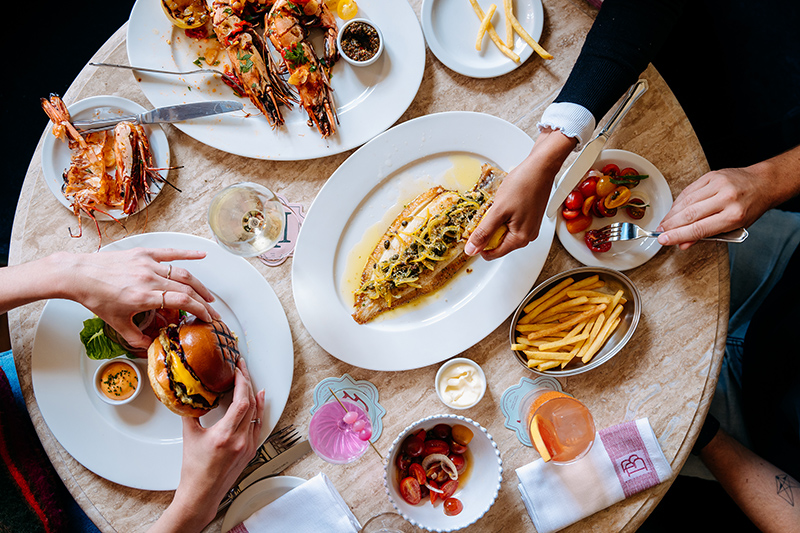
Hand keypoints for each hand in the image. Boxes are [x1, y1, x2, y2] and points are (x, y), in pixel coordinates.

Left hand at [63, 248, 219, 347]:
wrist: (79, 275)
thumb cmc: (95, 297)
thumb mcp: (115, 323)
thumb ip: (135, 337)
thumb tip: (149, 346)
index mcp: (143, 297)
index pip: (182, 302)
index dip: (199, 310)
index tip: (207, 318)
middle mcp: (148, 279)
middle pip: (186, 289)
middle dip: (204, 302)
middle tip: (213, 312)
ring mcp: (147, 264)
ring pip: (182, 273)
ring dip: (199, 285)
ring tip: (208, 295)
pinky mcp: (143, 253)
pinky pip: (170, 252)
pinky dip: (188, 253)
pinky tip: (201, 255)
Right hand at [153, 358, 265, 532]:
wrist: (202, 494)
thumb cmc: (194, 470)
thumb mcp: (189, 436)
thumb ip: (190, 413)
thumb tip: (188, 396)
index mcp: (225, 435)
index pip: (242, 401)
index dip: (242, 382)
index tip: (238, 369)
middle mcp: (240, 440)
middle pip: (251, 404)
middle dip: (247, 382)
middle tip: (242, 369)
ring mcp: (248, 446)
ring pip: (257, 414)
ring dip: (254, 395)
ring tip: (249, 380)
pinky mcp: (250, 451)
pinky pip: (258, 425)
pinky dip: (258, 411)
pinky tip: (258, 401)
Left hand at [465, 129, 576, 258]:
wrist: (540, 168)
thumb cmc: (523, 185)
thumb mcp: (497, 211)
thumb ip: (484, 232)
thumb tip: (472, 250)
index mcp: (520, 239)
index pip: (492, 254)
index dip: (478, 244)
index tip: (472, 231)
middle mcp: (527, 236)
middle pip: (498, 244)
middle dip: (488, 231)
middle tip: (487, 213)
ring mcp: (529, 227)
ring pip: (503, 232)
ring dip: (495, 222)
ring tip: (497, 207)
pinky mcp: (529, 218)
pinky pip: (510, 224)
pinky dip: (503, 216)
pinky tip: (504, 204)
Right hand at [657, 167, 772, 248]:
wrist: (762, 183)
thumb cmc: (750, 207)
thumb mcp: (733, 227)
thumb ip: (707, 235)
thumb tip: (683, 243)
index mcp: (734, 216)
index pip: (699, 228)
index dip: (678, 235)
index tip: (664, 240)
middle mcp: (726, 198)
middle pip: (690, 214)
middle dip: (671, 225)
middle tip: (660, 231)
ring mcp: (718, 184)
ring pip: (686, 201)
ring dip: (672, 214)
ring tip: (664, 223)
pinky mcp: (712, 175)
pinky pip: (689, 190)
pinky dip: (679, 201)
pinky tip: (674, 209)